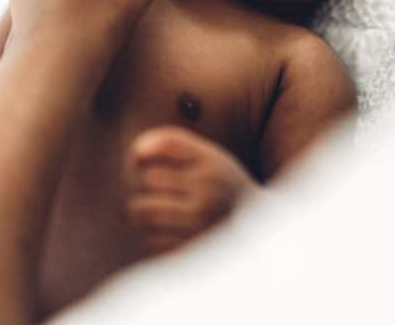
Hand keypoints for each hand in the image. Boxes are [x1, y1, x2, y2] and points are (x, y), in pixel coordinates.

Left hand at [124, 126, 259, 254]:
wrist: (258, 233)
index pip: (166, 144)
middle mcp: (208, 191)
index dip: (142, 149)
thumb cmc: (223, 188)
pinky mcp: (188, 250)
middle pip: (149, 178)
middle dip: (146, 184)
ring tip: (158, 212)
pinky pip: (149, 239)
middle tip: (157, 191)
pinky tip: (172, 233)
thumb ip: (175, 144)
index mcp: (214, 164)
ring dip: (142, 212)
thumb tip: (137, 149)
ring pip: (141, 211)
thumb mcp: (211, 159)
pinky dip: (153, 236)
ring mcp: (199, 223)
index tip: (139, 159)